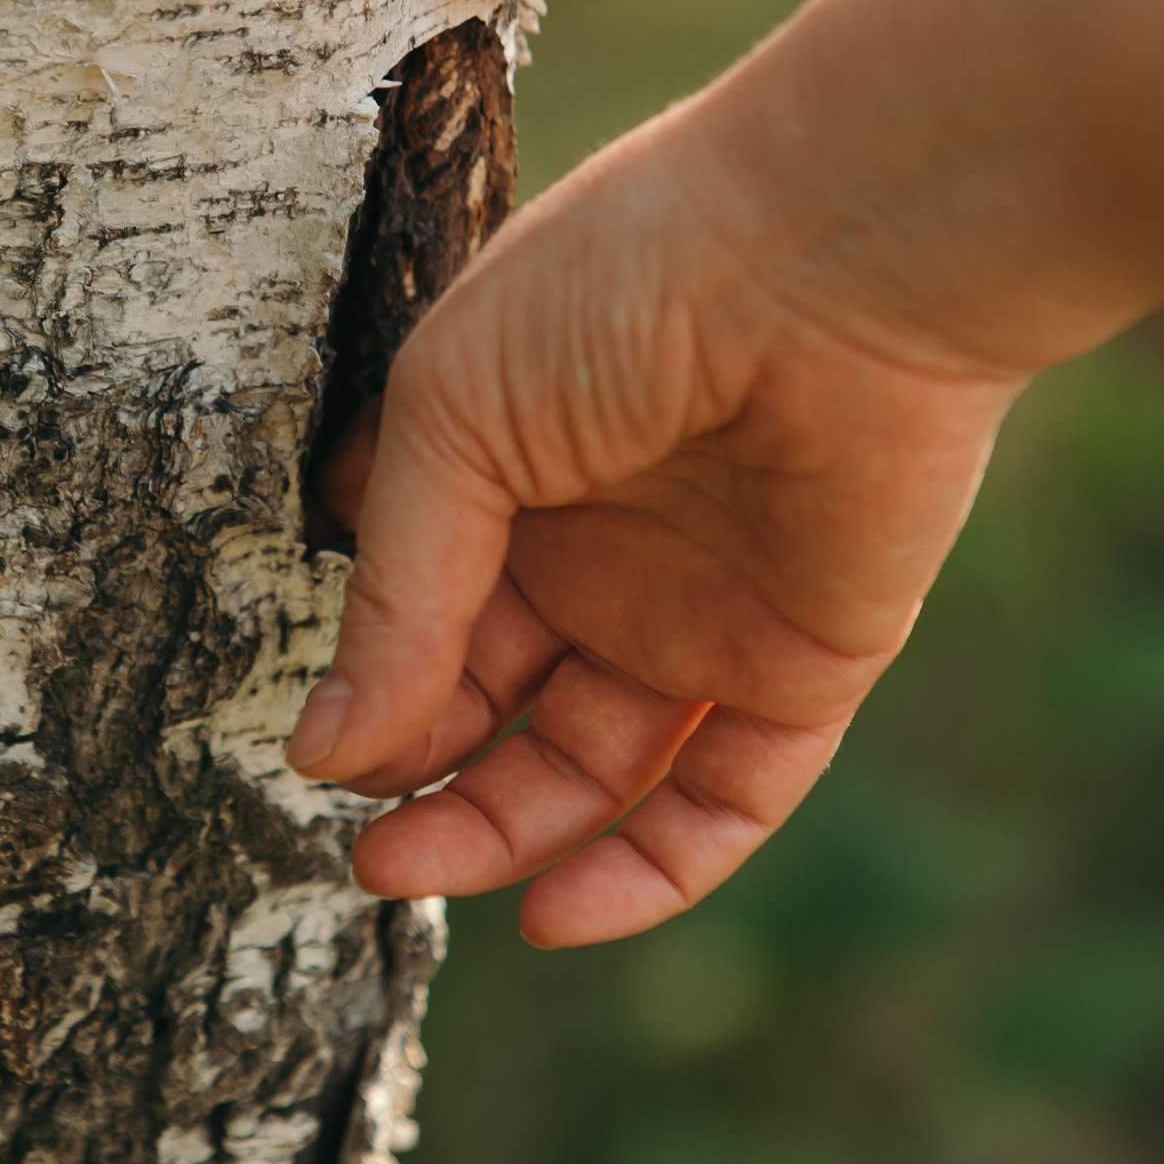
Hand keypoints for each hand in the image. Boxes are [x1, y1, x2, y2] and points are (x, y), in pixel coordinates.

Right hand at [293, 89, 1041, 948]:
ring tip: (412, 872)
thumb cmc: (628, 282)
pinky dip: (651, 871)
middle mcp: (601, 544)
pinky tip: (557, 914)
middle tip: (367, 848)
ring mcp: (702, 609)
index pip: (417, 603)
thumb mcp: (454, 420)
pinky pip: (727, 799)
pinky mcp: (804, 661)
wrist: (844, 249)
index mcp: (506, 464)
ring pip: (592, 764)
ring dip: (505, 832)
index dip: (369, 680)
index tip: (320, 746)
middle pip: (494, 700)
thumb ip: (394, 595)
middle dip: (423, 779)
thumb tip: (322, 750)